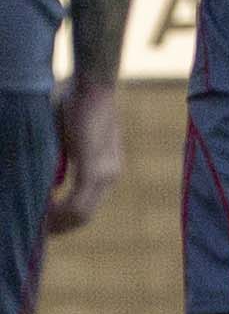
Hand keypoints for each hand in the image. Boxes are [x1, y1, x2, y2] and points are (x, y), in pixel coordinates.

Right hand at [49, 75, 118, 233]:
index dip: (61, 219)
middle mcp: (110, 174)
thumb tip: (42, 180)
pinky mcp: (95, 168)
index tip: (40, 224)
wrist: (90, 82)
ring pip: (81, 214)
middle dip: (57, 226)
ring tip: (34, 222)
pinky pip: (77, 203)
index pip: (85, 206)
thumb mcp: (60, 138)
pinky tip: (41, 212)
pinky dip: (58, 212)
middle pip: (83, 215)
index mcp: (103, 168)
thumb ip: (55, 160)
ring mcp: (106, 172)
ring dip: (55, 221)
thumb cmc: (70, 103)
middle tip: (34, 230)